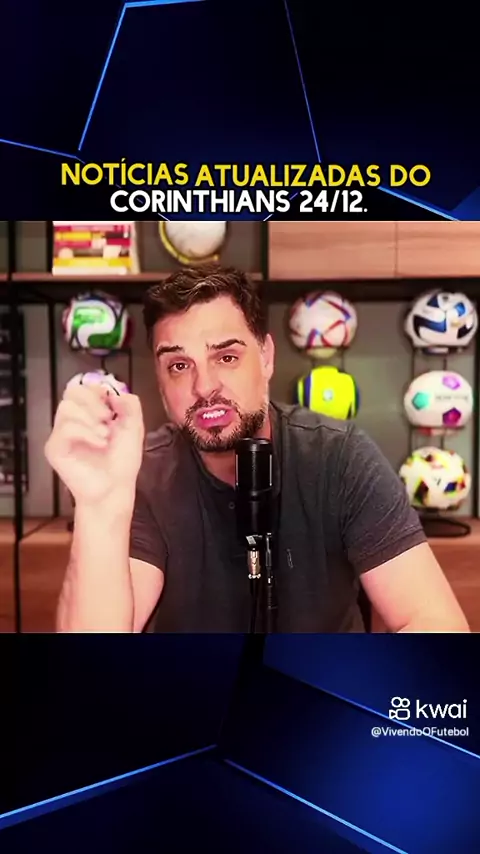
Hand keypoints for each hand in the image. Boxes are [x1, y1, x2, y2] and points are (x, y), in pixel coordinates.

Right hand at [44, 384, 144, 505]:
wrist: (116, 488)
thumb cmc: (122, 461)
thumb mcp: (134, 427)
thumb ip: (130, 405)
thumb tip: (116, 392)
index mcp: (88, 413)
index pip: (82, 387)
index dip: (96, 389)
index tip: (111, 401)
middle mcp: (72, 421)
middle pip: (71, 392)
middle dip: (93, 401)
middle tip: (108, 417)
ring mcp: (61, 435)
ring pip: (66, 408)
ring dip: (89, 418)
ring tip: (105, 435)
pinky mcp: (55, 449)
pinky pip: (65, 429)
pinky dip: (85, 433)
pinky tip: (100, 443)